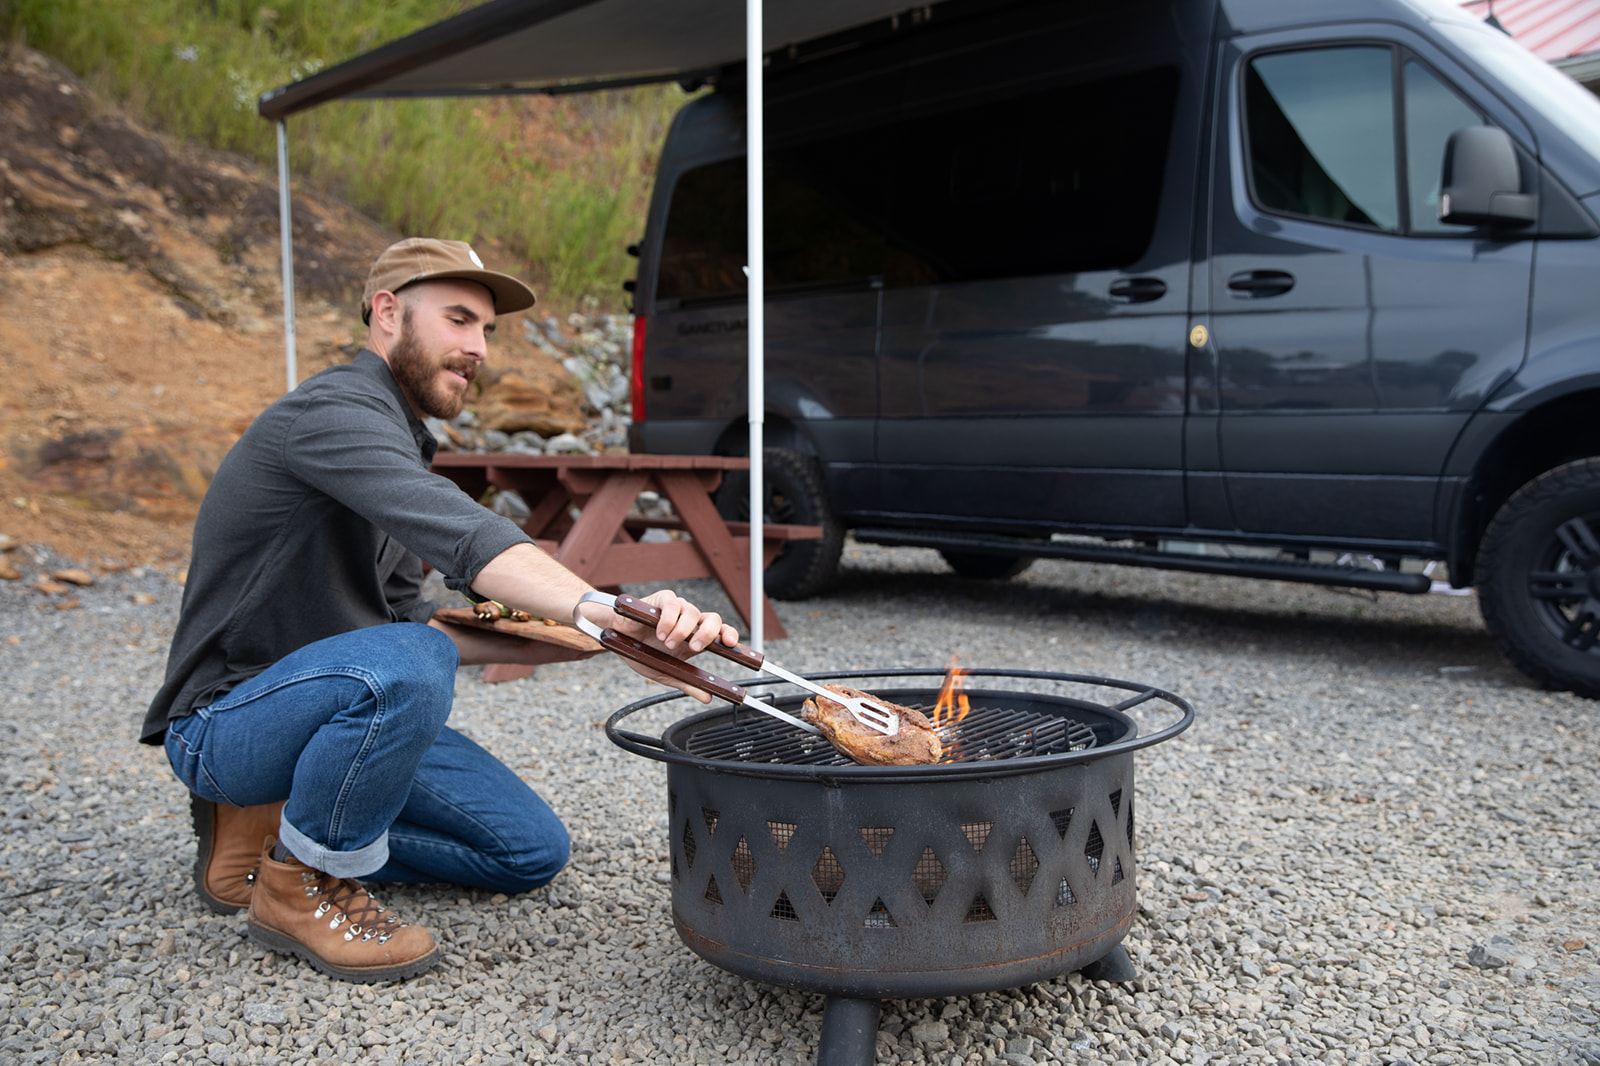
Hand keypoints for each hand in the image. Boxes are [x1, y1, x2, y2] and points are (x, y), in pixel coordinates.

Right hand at [606, 589, 738, 701]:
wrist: (615, 638)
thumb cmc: (641, 651)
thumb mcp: (665, 672)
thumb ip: (687, 683)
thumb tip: (708, 698)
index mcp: (695, 638)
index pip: (720, 632)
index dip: (729, 635)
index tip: (731, 644)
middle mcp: (690, 621)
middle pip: (713, 619)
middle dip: (708, 633)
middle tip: (694, 647)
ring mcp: (678, 608)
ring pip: (693, 612)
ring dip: (682, 630)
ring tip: (666, 643)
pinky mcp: (663, 599)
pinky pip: (673, 604)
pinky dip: (669, 619)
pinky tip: (660, 631)